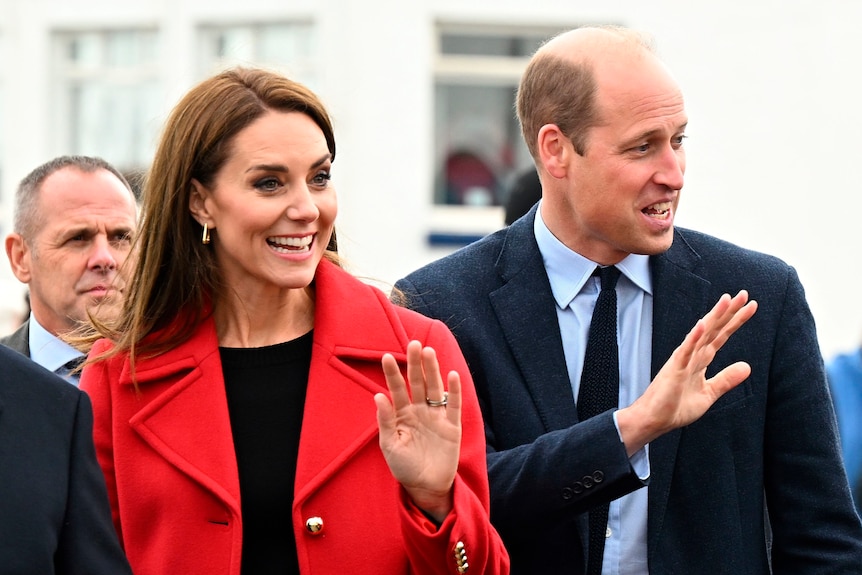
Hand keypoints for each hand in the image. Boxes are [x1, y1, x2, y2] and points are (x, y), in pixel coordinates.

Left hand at [375, 340, 461, 522]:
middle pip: (418, 382)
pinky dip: (454, 391)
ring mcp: (436, 417)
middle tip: (413, 344)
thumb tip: (378, 396)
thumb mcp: (389, 445)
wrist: (425, 487)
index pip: (397, 389)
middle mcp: (420, 411)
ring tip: (428, 352)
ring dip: (432, 371)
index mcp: (402, 414)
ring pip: (435, 388)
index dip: (392, 373)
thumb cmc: (404, 467)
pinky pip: (453, 405)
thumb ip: (385, 420)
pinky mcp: (452, 426)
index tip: (386, 356)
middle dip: (415, 363)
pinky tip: (452, 375)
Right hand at [617, 290, 757, 454]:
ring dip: (714, 316)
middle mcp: (693, 354)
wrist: (655, 420)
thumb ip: (726, 379)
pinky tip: (702, 324)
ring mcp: (683, 359)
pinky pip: (686, 350)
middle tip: (744, 294)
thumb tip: (747, 367)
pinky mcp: (674, 369)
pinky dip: (694, 337)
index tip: (751, 306)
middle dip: (730, 312)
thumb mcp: (709, 393)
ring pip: (702, 334)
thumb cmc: (676, 406)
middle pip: (714, 329)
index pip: (721, 335)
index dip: (736, 321)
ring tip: (727, 300)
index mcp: (700, 359)